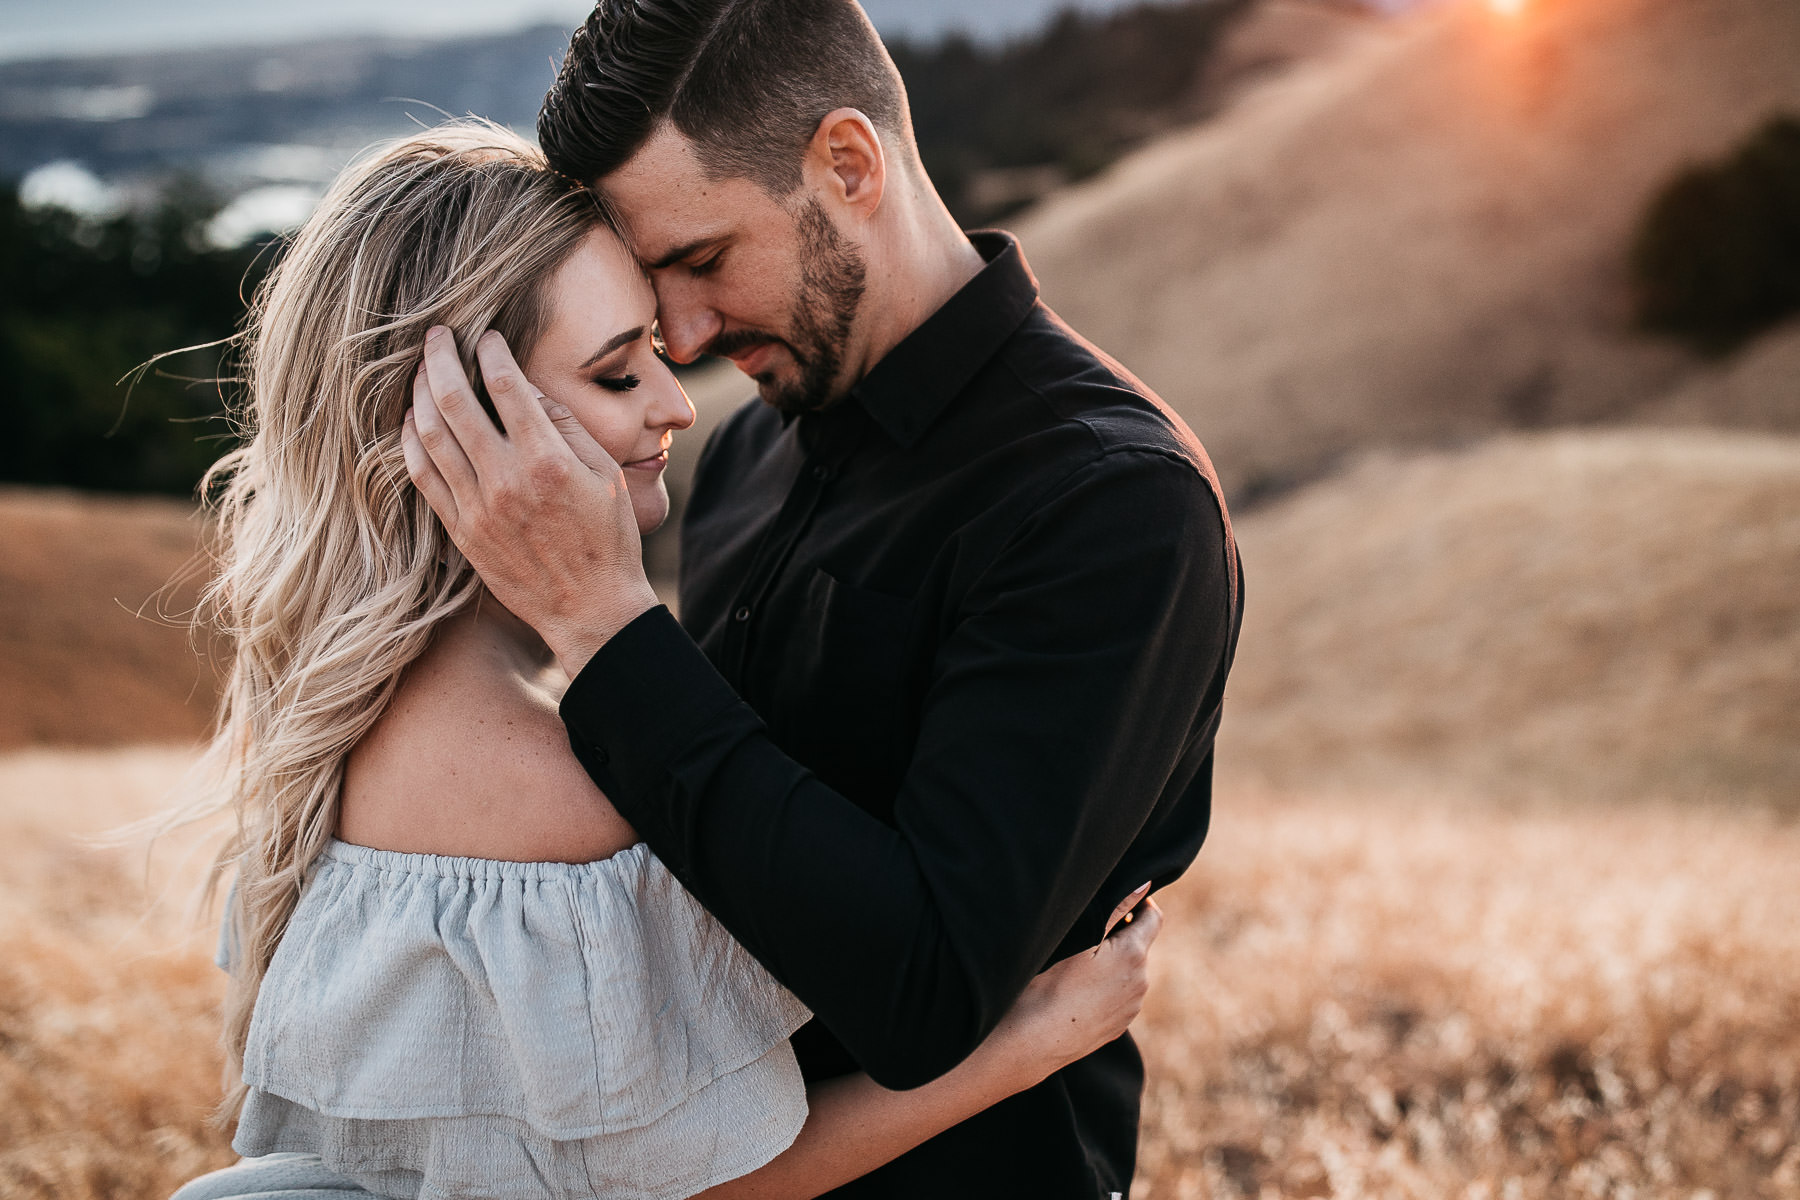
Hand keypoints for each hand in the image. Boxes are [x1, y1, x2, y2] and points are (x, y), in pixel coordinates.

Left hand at [400, 327, 658, 673]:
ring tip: (421, 369)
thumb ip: (567, 428)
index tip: (484, 335)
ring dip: (418, 393)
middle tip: (436, 335)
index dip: (489, 351)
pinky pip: (422, 475)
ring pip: (429, 434)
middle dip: (439, 358)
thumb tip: (529, 390)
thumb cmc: (607, 540)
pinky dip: (410, 441)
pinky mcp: (461, 530)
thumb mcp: (605, 475)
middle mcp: (505, 479)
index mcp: (546, 460)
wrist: (590, 609)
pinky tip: (412, 420)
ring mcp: (477, 506)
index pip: (505, 385)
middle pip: (454, 400)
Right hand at [980, 883, 1162, 1090]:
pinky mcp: (1118, 1027)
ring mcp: (1131, 1008)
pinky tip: (1077, 991)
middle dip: (1121, 933)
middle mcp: (1141, 982)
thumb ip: (1116, 908)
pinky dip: (1106, 987)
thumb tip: (1144, 884)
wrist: (1032, 1041)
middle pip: (1140, 944)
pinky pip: (1119, 996)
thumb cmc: (1049, 983)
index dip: (1138, 904)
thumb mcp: (1081, 938)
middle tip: (1086, 931)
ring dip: (1114, 962)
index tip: (1116, 902)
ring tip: (1078, 964)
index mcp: (1134, 955)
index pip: (1153, 917)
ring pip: (1129, 972)